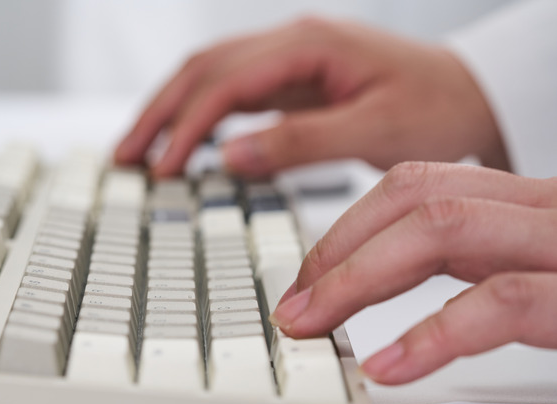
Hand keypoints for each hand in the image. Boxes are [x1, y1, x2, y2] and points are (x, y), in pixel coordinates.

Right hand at [114, 17, 506, 177]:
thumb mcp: (374, 129)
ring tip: (139, 150)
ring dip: (171, 112)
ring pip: (210, 78)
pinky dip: (200, 118)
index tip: (163, 167)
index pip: (225, 83)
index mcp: (308, 45)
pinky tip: (185, 141)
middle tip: (125, 156)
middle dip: (159, 114)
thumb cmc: (437, 106)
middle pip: (203, 70)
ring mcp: (289, 60)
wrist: (470, 94)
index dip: (187, 126)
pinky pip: (232, 94)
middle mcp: (291, 44)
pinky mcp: (292, 81)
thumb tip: (229, 156)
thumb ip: (300, 141)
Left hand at [269, 162, 556, 383]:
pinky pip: (500, 301)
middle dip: (337, 251)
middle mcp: (538, 209)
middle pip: (414, 198)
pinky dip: (433, 334)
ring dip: (358, 279)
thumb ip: (476, 261)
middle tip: (292, 307)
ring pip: (441, 228)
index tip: (304, 282)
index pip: (415, 188)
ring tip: (315, 324)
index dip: (347, 231)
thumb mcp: (536, 264)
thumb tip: (387, 276)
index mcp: (520, 205)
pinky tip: (387, 365)